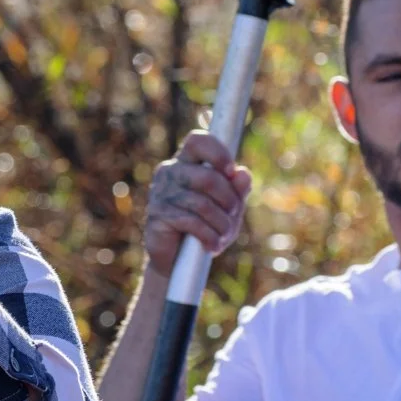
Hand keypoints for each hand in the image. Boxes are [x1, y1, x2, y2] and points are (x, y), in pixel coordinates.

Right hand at [142, 132, 252, 275]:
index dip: (218, 153)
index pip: (198, 140)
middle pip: (208, 177)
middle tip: (234, 215)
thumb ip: (237, 190)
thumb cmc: (204, 228)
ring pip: (203, 204)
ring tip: (224, 236)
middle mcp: (170, 172)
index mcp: (187, 162)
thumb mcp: (228, 209)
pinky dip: (209, 236)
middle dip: (229, 200)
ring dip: (222, 224)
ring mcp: (161, 193)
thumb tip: (242, 174)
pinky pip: (192, 222)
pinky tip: (212, 246)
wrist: (176, 260)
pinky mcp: (158, 215)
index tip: (231, 171)